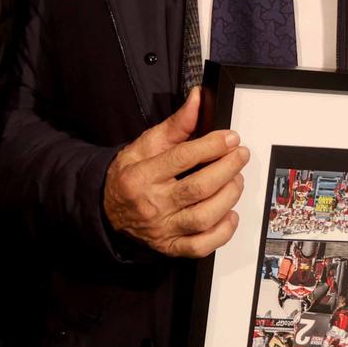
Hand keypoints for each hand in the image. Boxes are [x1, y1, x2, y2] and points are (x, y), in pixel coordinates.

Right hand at [102, 87, 248, 257]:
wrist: (107, 209)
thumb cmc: (129, 176)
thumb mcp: (146, 144)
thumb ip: (176, 124)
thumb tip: (197, 99)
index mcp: (141, 175)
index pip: (182, 158)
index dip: (211, 146)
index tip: (230, 138)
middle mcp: (152, 205)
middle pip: (198, 188)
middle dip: (226, 169)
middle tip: (240, 155)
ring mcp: (162, 229)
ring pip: (203, 218)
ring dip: (228, 197)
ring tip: (236, 180)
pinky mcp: (170, 247)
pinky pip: (200, 247)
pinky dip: (221, 233)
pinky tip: (230, 215)